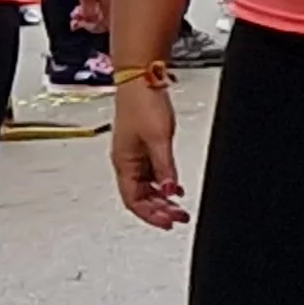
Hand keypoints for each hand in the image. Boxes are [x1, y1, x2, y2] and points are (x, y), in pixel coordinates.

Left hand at [66, 0, 110, 32]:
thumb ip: (89, 9)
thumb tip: (91, 20)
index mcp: (113, 3)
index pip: (107, 24)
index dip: (94, 27)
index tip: (84, 25)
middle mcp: (116, 0)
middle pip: (106, 19)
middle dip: (90, 21)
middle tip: (79, 20)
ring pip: (104, 10)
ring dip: (90, 13)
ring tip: (78, 12)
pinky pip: (102, 2)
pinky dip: (93, 5)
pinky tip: (84, 3)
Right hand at [111, 82, 183, 228]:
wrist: (141, 81)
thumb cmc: (143, 104)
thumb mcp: (159, 140)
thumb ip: (165, 168)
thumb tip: (170, 191)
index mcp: (123, 163)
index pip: (133, 200)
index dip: (150, 215)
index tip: (169, 223)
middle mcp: (126, 162)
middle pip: (140, 197)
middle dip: (159, 210)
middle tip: (180, 216)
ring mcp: (135, 156)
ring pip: (146, 187)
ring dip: (162, 199)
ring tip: (179, 207)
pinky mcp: (144, 148)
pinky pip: (152, 175)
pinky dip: (163, 184)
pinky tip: (175, 188)